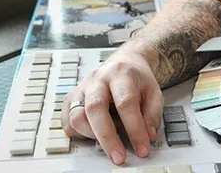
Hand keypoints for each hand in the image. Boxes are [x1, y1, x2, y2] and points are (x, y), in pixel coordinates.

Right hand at [61, 48, 163, 164]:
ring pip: (77, 116)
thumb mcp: (154, 92)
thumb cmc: (137, 79)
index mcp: (120, 73)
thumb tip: (148, 137)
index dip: (134, 129)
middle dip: (107, 138)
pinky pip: (67, 121)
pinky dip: (79, 133)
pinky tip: (95, 134)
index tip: (143, 148)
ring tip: (109, 140)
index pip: (126, 103)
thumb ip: (152, 115)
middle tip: (119, 157)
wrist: (124, 62)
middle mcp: (97, 79)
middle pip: (95, 108)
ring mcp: (82, 88)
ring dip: (93, 136)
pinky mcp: (71, 98)